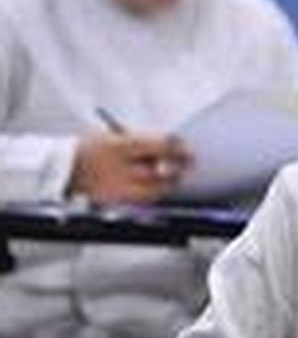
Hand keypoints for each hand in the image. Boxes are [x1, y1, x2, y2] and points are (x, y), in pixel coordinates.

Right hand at [69, 133, 190, 203]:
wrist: (67, 167)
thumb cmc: (95, 148)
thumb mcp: (117, 137)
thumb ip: (143, 143)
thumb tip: (172, 145)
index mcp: (122, 145)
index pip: (161, 146)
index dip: (179, 148)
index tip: (188, 149)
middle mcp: (121, 166)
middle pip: (162, 170)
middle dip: (179, 167)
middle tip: (190, 163)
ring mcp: (118, 185)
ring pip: (156, 189)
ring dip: (171, 183)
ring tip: (178, 176)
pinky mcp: (117, 199)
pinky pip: (144, 199)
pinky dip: (156, 193)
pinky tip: (162, 188)